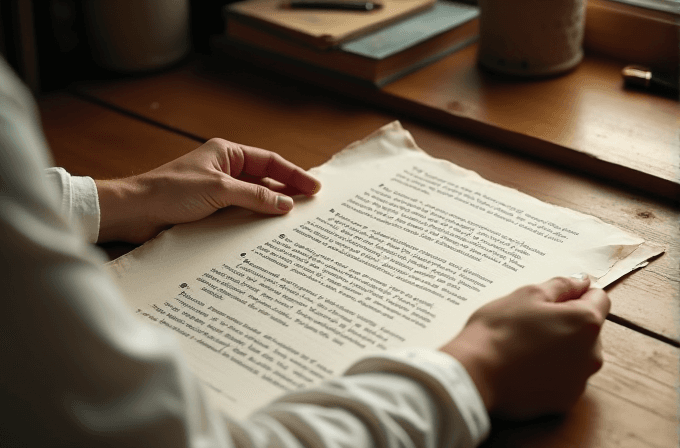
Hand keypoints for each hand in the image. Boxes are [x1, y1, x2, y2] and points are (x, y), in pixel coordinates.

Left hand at [95, 138, 320, 242]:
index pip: (269, 161)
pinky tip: (267, 230)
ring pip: (253, 198)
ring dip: (271, 208)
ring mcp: (217, 191)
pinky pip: (239, 213)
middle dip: (287, 191)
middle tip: (311, 206)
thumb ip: (255, 196)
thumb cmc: (170, 191)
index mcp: (226, 153)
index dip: (293, 174)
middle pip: (264, 180)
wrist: (135, 212)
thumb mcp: (219, 190)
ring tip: (295, 220)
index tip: (314, 188)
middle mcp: (224, 170)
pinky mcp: (209, 210)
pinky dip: (254, 220)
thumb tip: (286, 203)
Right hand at [440, 275, 609, 419]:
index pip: (599, 298)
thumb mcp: (527, 295)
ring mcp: (579, 381)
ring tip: (523, 346)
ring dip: (558, 347)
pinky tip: (523, 367)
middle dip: (566, 322)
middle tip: (530, 322)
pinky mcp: (564, 401)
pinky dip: (548, 371)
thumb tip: (581, 281)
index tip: (552, 297)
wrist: (475, 374)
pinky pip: (562, 379)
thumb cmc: (499, 330)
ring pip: (575, 355)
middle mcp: (592, 354)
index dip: (576, 293)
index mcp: (586, 322)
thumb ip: (561, 286)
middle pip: (588, 329)